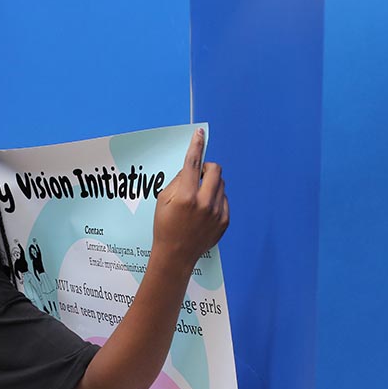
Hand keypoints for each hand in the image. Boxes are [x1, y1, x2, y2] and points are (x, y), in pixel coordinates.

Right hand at [152, 128, 228, 267]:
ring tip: (198, 199)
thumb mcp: (163, 200)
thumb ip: (178, 180)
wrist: (176, 255)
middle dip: (208, 168)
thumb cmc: (165, 226)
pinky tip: (204, 212)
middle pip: (215, 170)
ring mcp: (216, 213)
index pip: (193, 163)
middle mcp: (203, 203)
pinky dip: (215, 199)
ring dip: (211, 185)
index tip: (200, 133)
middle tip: (199, 175)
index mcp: (185, 196)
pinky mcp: (224, 221)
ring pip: (221, 184)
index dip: (196, 145)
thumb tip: (191, 168)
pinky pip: (224, 200)